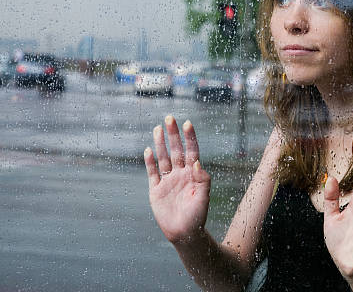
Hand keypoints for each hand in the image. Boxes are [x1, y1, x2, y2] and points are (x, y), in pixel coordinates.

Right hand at [144, 115, 210, 244]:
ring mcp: (167, 181)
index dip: (190, 138)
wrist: (184, 234)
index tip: (187, 123)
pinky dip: (149, 161)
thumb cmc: (197, 217)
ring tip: (158, 128)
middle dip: (173, 135)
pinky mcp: (156, 190)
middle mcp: (180, 174)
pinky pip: (152, 172)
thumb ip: (202, 180)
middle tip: (169, 118)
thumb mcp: (204, 198)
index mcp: (193, 174)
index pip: (191, 151)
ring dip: (160, 143)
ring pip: (163, 158)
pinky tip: (148, 149)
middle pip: (176, 150)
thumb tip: (196, 162)